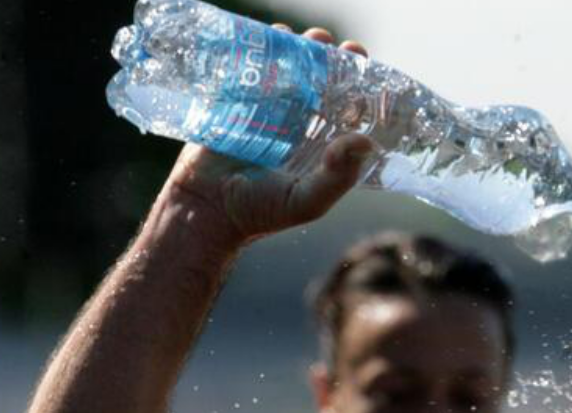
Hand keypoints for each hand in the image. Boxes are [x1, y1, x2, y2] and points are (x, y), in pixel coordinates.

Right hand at [164, 27, 374, 246]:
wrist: (205, 210)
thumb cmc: (260, 212)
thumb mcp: (307, 201)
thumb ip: (339, 176)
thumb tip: (366, 141)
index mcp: (322, 142)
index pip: (347, 104)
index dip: (357, 82)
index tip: (358, 62)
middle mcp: (299, 122)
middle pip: (319, 79)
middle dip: (326, 56)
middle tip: (327, 45)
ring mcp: (267, 110)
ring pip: (287, 69)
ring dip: (294, 48)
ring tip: (297, 40)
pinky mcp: (235, 103)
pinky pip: (250, 70)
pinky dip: (259, 53)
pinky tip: (266, 43)